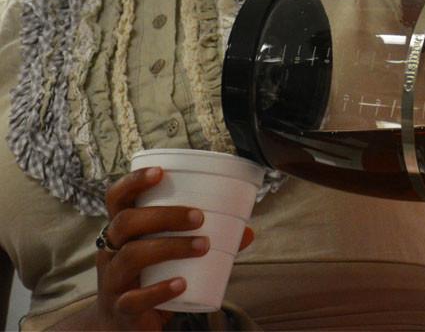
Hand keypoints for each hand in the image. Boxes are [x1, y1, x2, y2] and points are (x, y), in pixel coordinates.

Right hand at [90, 167, 253, 329]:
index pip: (116, 198)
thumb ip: (204, 240)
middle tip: (198, 217)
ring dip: (171, 247)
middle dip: (164, 215)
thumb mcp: (171, 256)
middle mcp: (111, 251)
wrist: (126, 324)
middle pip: (126, 222)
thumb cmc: (150, 278)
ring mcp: (112, 280)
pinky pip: (134, 298)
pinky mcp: (121, 308)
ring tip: (203, 246)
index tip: (160, 172)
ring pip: (132, 256)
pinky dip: (159, 290)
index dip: (133, 181)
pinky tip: (182, 283)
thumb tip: (247, 232)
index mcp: (122, 231)